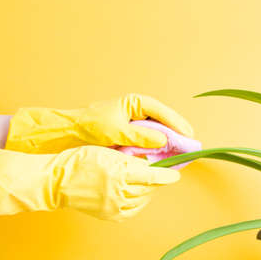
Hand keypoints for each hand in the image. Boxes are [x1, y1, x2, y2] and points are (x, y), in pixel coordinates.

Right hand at [0, 146, 179, 223]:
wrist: (57, 181)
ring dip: (147, 190)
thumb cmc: (80, 160)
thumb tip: (150, 163)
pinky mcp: (109, 215)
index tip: (176, 174)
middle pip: (149, 188)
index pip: (152, 175)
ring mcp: (114, 206)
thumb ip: (131, 158)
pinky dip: (137, 201)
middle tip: (161, 173)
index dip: (167, 175)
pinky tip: (135, 193)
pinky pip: (132, 210)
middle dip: (157, 180)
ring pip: (142, 199)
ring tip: (146, 181)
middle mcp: (119, 192)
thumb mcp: (108, 152)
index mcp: (120, 172)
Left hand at [5, 94, 193, 153]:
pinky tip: (165, 156)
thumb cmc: (90, 127)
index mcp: (135, 103)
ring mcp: (135, 123)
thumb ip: (140, 136)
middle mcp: (137, 111)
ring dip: (169, 141)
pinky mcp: (131, 135)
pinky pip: (150, 140)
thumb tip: (163, 140)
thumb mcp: (115, 131)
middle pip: (164, 120)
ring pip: (158, 131)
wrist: (69, 133)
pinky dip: (158, 148)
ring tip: (182, 151)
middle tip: (191, 145)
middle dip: (177, 132)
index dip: (176, 123)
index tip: (188, 134)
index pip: (161, 111)